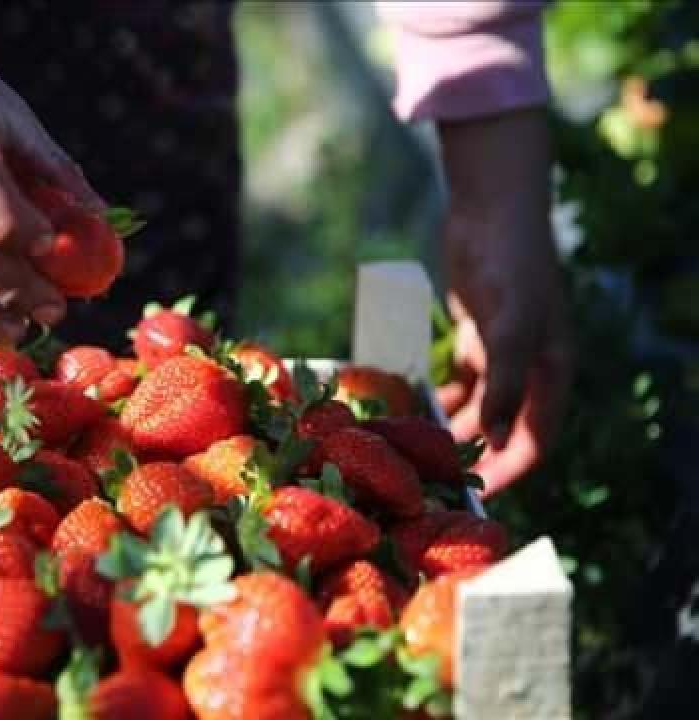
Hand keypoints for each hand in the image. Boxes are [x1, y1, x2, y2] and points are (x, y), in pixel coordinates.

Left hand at [434, 108, 571, 495]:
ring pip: (479, 407)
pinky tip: (408, 410)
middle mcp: (531, 367)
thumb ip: (507, 384)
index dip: (509, 473)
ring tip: (411, 451)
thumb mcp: (511, 327)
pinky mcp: (478, 333)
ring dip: (451, 429)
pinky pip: (460, 379)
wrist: (493, 208)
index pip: (534, 440)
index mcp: (551, 372)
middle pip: (504, 429)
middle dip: (472, 456)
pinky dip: (439, 397)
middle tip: (429, 481)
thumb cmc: (509, 266)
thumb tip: (497, 441)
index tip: (473, 501)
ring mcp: (504, 351)